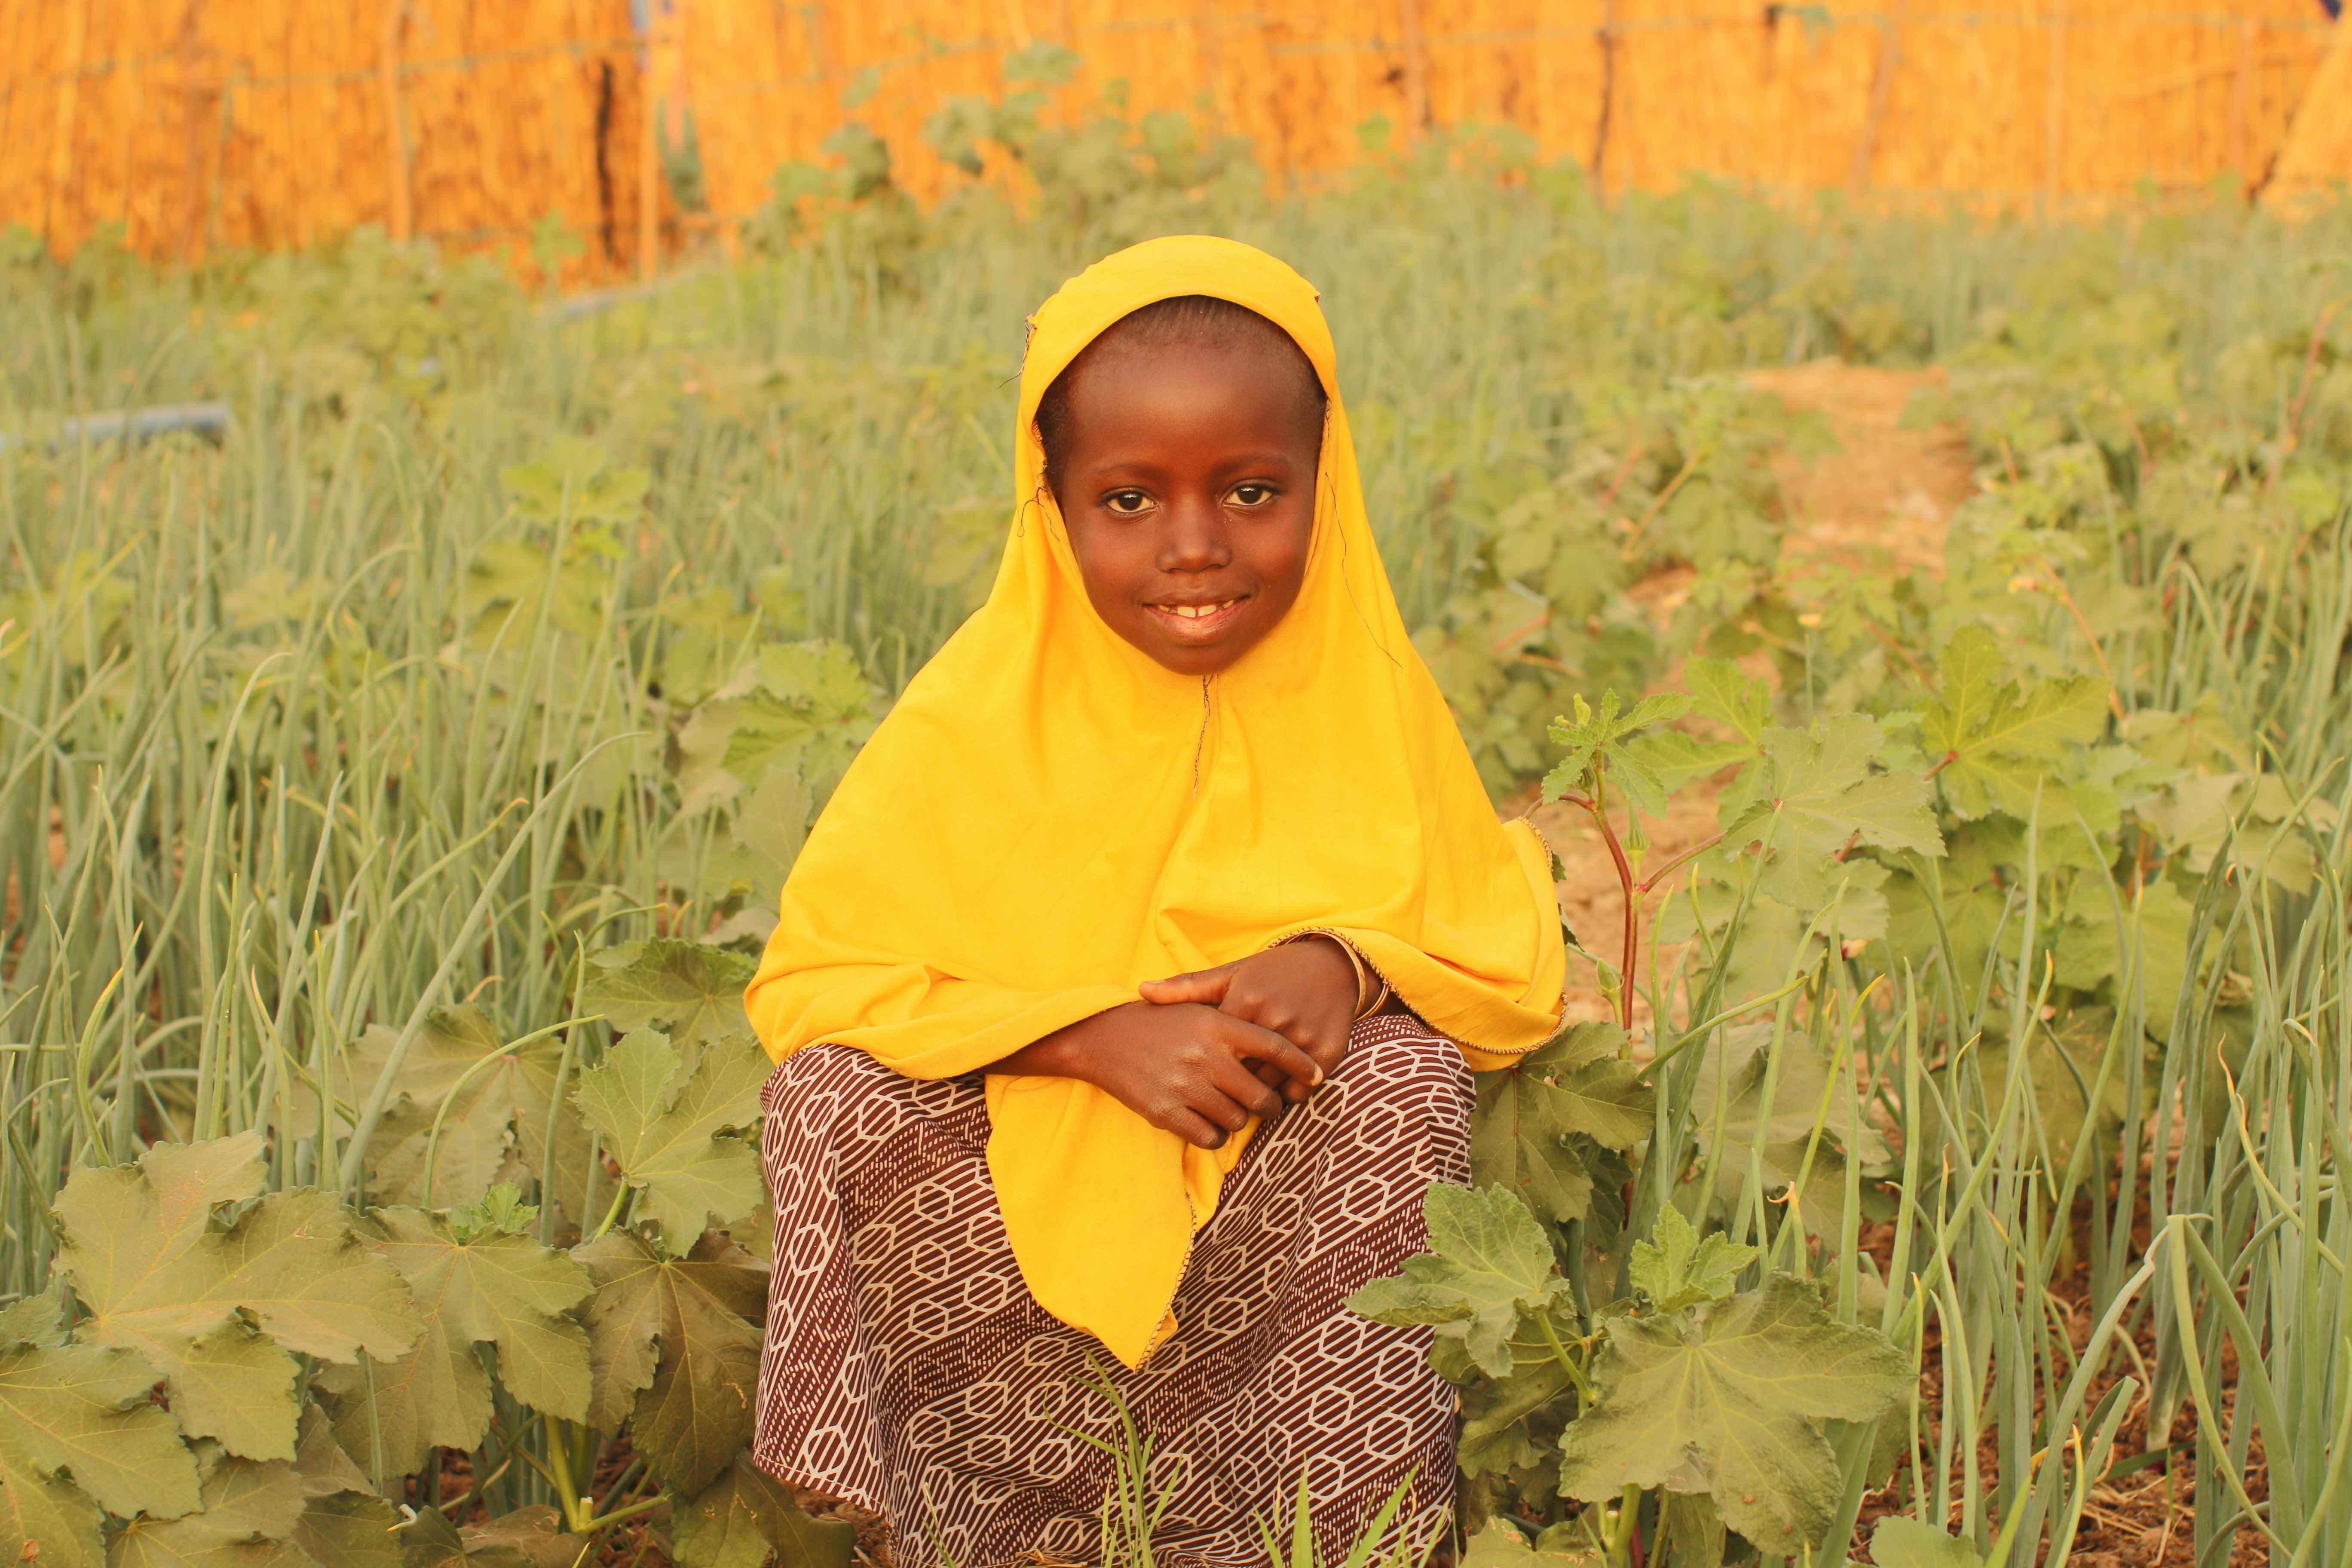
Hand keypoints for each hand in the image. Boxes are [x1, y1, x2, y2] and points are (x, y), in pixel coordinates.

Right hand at [1001, 1000, 1326, 1149]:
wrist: (1104, 1037)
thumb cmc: (1161, 1023)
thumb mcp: (1198, 1009)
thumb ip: (1236, 1024)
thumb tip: (1283, 1045)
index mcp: (1217, 1025)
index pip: (1273, 1047)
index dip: (1301, 1064)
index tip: (1317, 1076)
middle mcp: (1205, 1055)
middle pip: (1260, 1094)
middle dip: (1271, 1104)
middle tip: (1268, 1105)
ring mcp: (1185, 1085)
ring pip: (1237, 1119)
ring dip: (1241, 1120)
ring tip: (1233, 1111)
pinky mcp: (1166, 1112)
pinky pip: (1209, 1136)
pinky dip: (1216, 1135)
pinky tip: (1211, 1124)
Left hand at [1139, 938, 1359, 1106]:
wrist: (1331, 965)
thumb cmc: (1272, 972)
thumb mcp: (1230, 975)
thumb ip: (1186, 988)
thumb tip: (1141, 991)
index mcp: (1244, 1001)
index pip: (1215, 1052)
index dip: (1208, 1065)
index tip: (1202, 1069)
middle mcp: (1274, 1019)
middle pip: (1241, 1075)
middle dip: (1231, 1085)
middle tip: (1224, 1089)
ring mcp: (1303, 1037)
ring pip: (1270, 1086)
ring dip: (1259, 1093)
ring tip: (1249, 1090)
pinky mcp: (1328, 1052)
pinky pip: (1301, 1090)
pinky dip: (1289, 1092)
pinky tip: (1280, 1083)